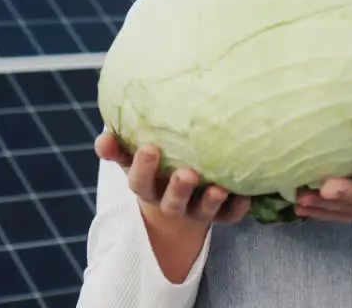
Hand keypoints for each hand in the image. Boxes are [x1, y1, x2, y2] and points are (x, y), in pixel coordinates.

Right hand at [95, 130, 250, 225]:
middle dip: (179, 189)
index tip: (149, 148)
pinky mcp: (220, 215)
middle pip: (172, 202)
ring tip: (218, 189)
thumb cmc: (155, 164)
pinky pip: (230, 215)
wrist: (178, 196)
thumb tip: (104, 135)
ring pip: (201, 212)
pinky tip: (246, 193)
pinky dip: (237, 207)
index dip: (143, 168)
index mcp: (148, 187)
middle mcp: (171, 202)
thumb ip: (117, 145)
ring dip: (209, 202)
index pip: (139, 182)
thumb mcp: (132, 154)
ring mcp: (196, 211)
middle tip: (186, 173)